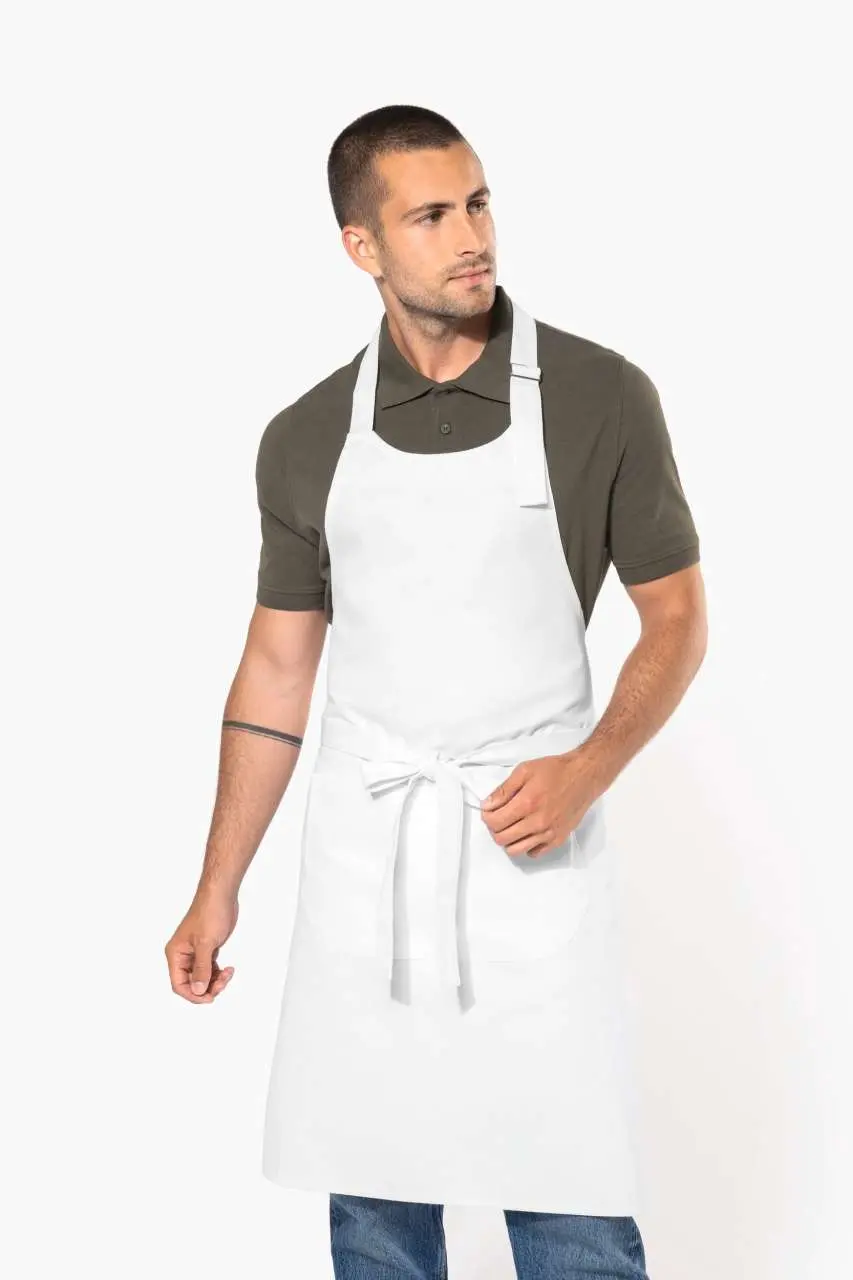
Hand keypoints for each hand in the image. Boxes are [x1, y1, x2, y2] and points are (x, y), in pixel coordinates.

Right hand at [165, 892, 238, 1002]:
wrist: (221, 896)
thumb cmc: (209, 913)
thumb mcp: (205, 943)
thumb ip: (201, 968)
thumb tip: (197, 990)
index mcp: (175, 954)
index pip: (178, 984)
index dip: (192, 994)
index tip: (209, 997)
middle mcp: (183, 955)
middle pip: (191, 983)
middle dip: (207, 987)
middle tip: (223, 982)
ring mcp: (195, 953)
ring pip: (202, 978)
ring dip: (215, 981)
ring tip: (228, 974)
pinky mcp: (207, 949)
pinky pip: (210, 969)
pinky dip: (219, 973)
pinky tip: (228, 969)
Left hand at [479, 750, 595, 858]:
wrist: (584, 777)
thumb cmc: (554, 770)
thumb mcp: (524, 770)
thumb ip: (504, 790)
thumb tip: (487, 806)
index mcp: (526, 803)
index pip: (495, 822)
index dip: (487, 817)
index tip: (489, 811)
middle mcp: (537, 823)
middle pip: (502, 839)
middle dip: (495, 829)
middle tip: (500, 817)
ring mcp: (548, 834)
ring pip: (516, 850)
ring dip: (508, 839)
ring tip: (512, 826)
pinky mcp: (558, 839)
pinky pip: (534, 853)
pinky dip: (526, 846)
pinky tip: (528, 833)